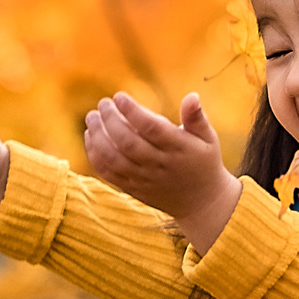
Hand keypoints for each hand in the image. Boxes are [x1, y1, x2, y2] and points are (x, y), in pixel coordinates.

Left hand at [84, 91, 241, 250]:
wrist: (201, 202)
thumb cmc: (203, 161)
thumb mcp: (208, 138)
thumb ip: (197, 118)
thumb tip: (192, 96)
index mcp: (179, 149)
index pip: (152, 128)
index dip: (132, 111)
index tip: (119, 96)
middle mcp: (160, 165)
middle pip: (128, 142)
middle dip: (110, 120)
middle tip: (102, 103)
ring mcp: (145, 179)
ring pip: (114, 159)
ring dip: (98, 136)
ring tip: (91, 117)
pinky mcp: (133, 189)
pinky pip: (109, 173)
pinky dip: (95, 155)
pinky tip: (90, 136)